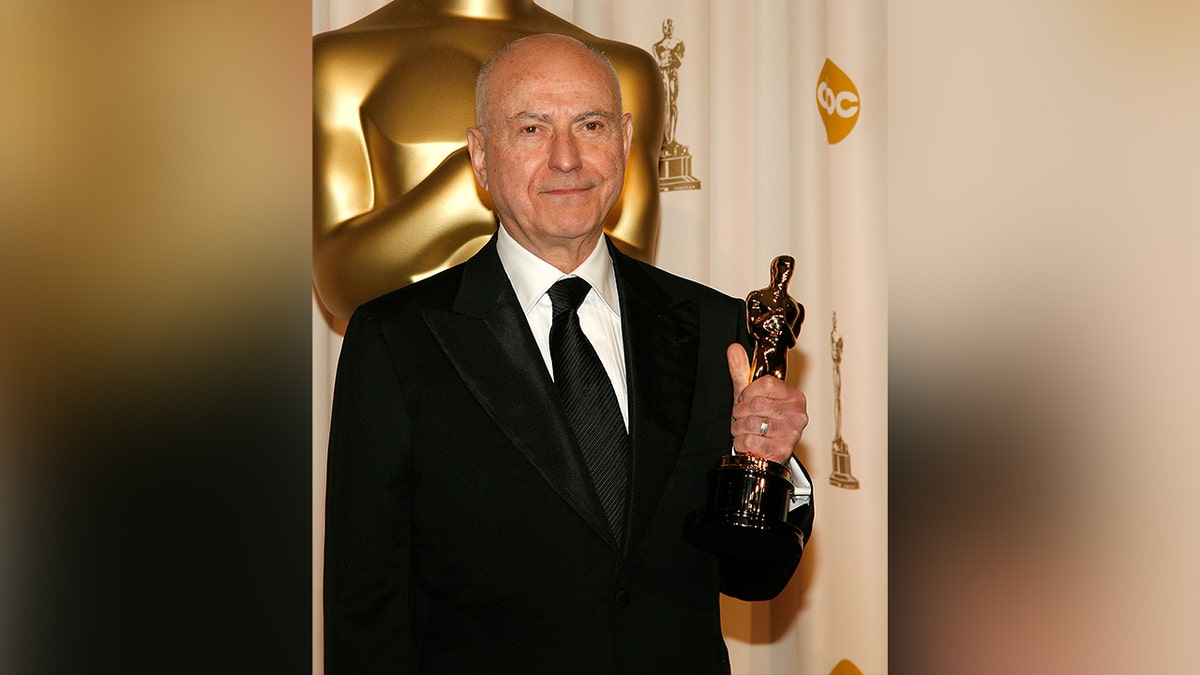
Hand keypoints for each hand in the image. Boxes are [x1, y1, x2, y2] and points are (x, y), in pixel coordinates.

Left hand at [727, 343, 807, 463]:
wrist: (766, 451)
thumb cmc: (760, 419)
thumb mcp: (751, 394)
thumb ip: (742, 371)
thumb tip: (734, 348)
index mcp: (794, 396)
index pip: (766, 384)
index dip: (748, 392)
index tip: (745, 398)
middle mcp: (797, 414)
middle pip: (756, 404)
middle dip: (740, 411)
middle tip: (741, 416)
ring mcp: (791, 434)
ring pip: (751, 423)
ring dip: (738, 428)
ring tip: (744, 429)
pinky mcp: (781, 451)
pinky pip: (750, 441)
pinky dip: (741, 442)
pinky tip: (747, 442)